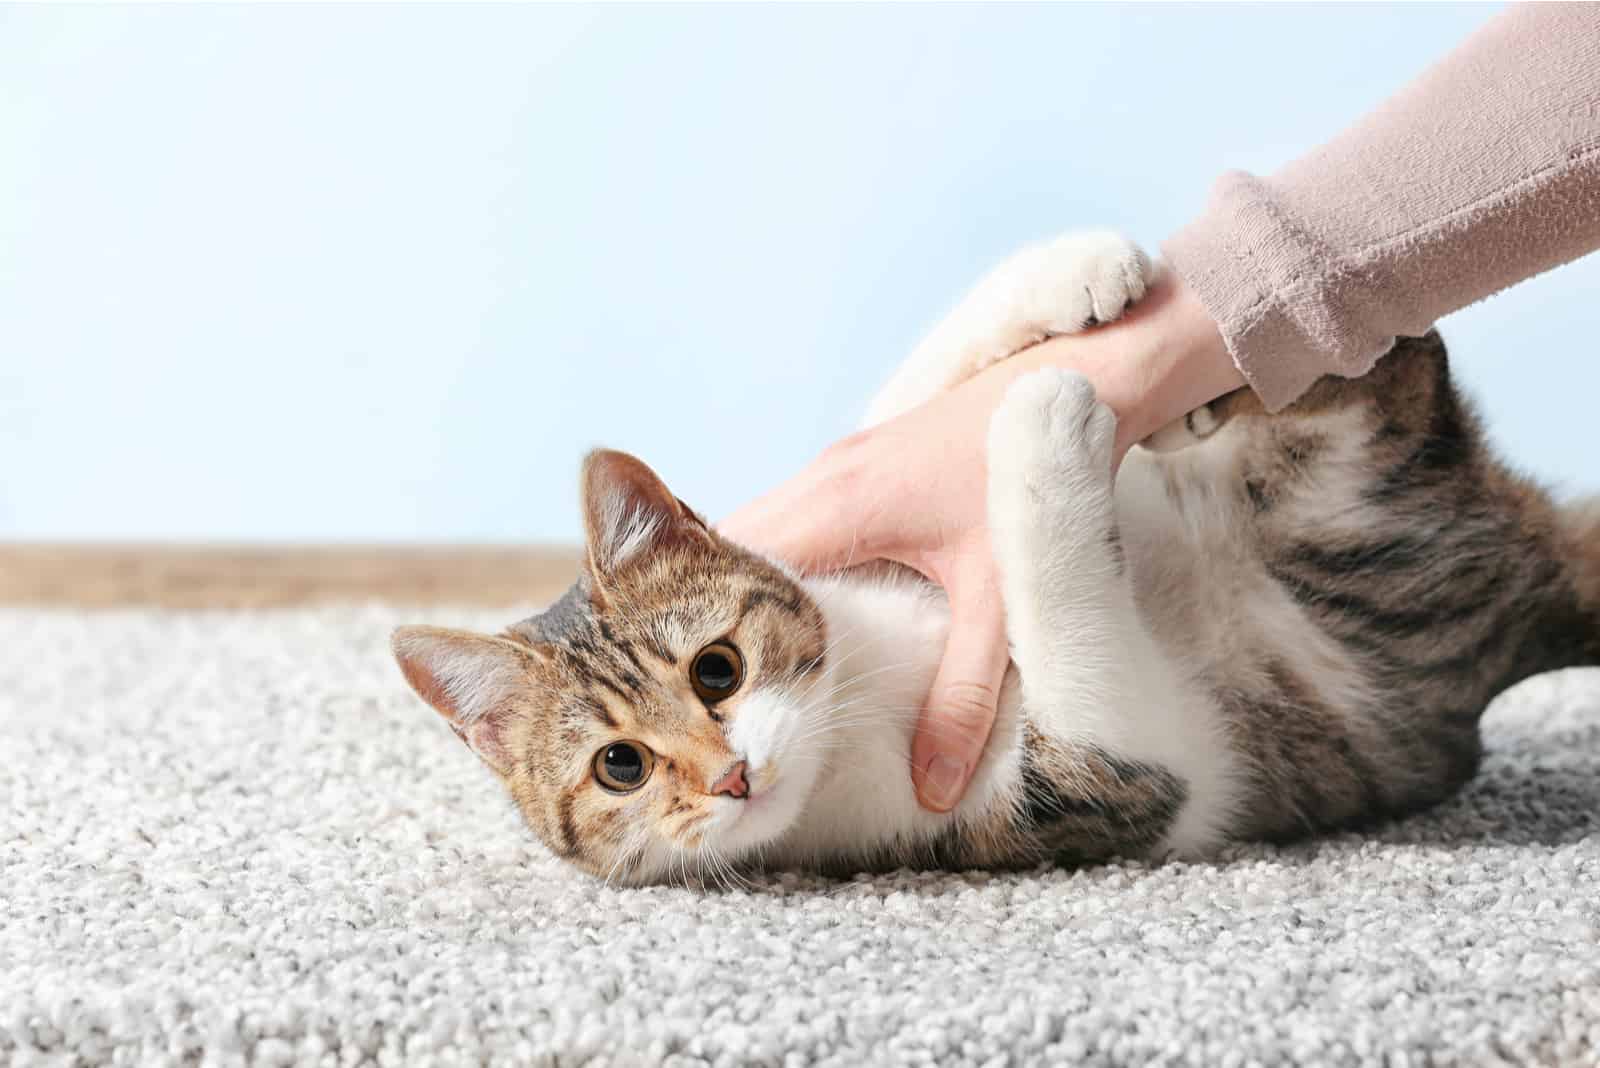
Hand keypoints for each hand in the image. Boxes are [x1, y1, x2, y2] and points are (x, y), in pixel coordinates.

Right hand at [720, 271, 1240, 811]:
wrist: (1073, 389)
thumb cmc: (1034, 482)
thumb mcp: (1000, 599)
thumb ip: (963, 696)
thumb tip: (931, 787)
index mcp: (842, 505)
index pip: (736, 568)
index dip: (712, 628)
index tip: (705, 692)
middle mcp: (823, 478)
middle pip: (729, 549)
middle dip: (712, 614)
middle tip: (709, 691)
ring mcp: (837, 467)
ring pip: (756, 531)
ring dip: (744, 589)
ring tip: (739, 665)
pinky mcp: (858, 468)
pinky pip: (791, 520)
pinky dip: (778, 567)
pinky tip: (799, 617)